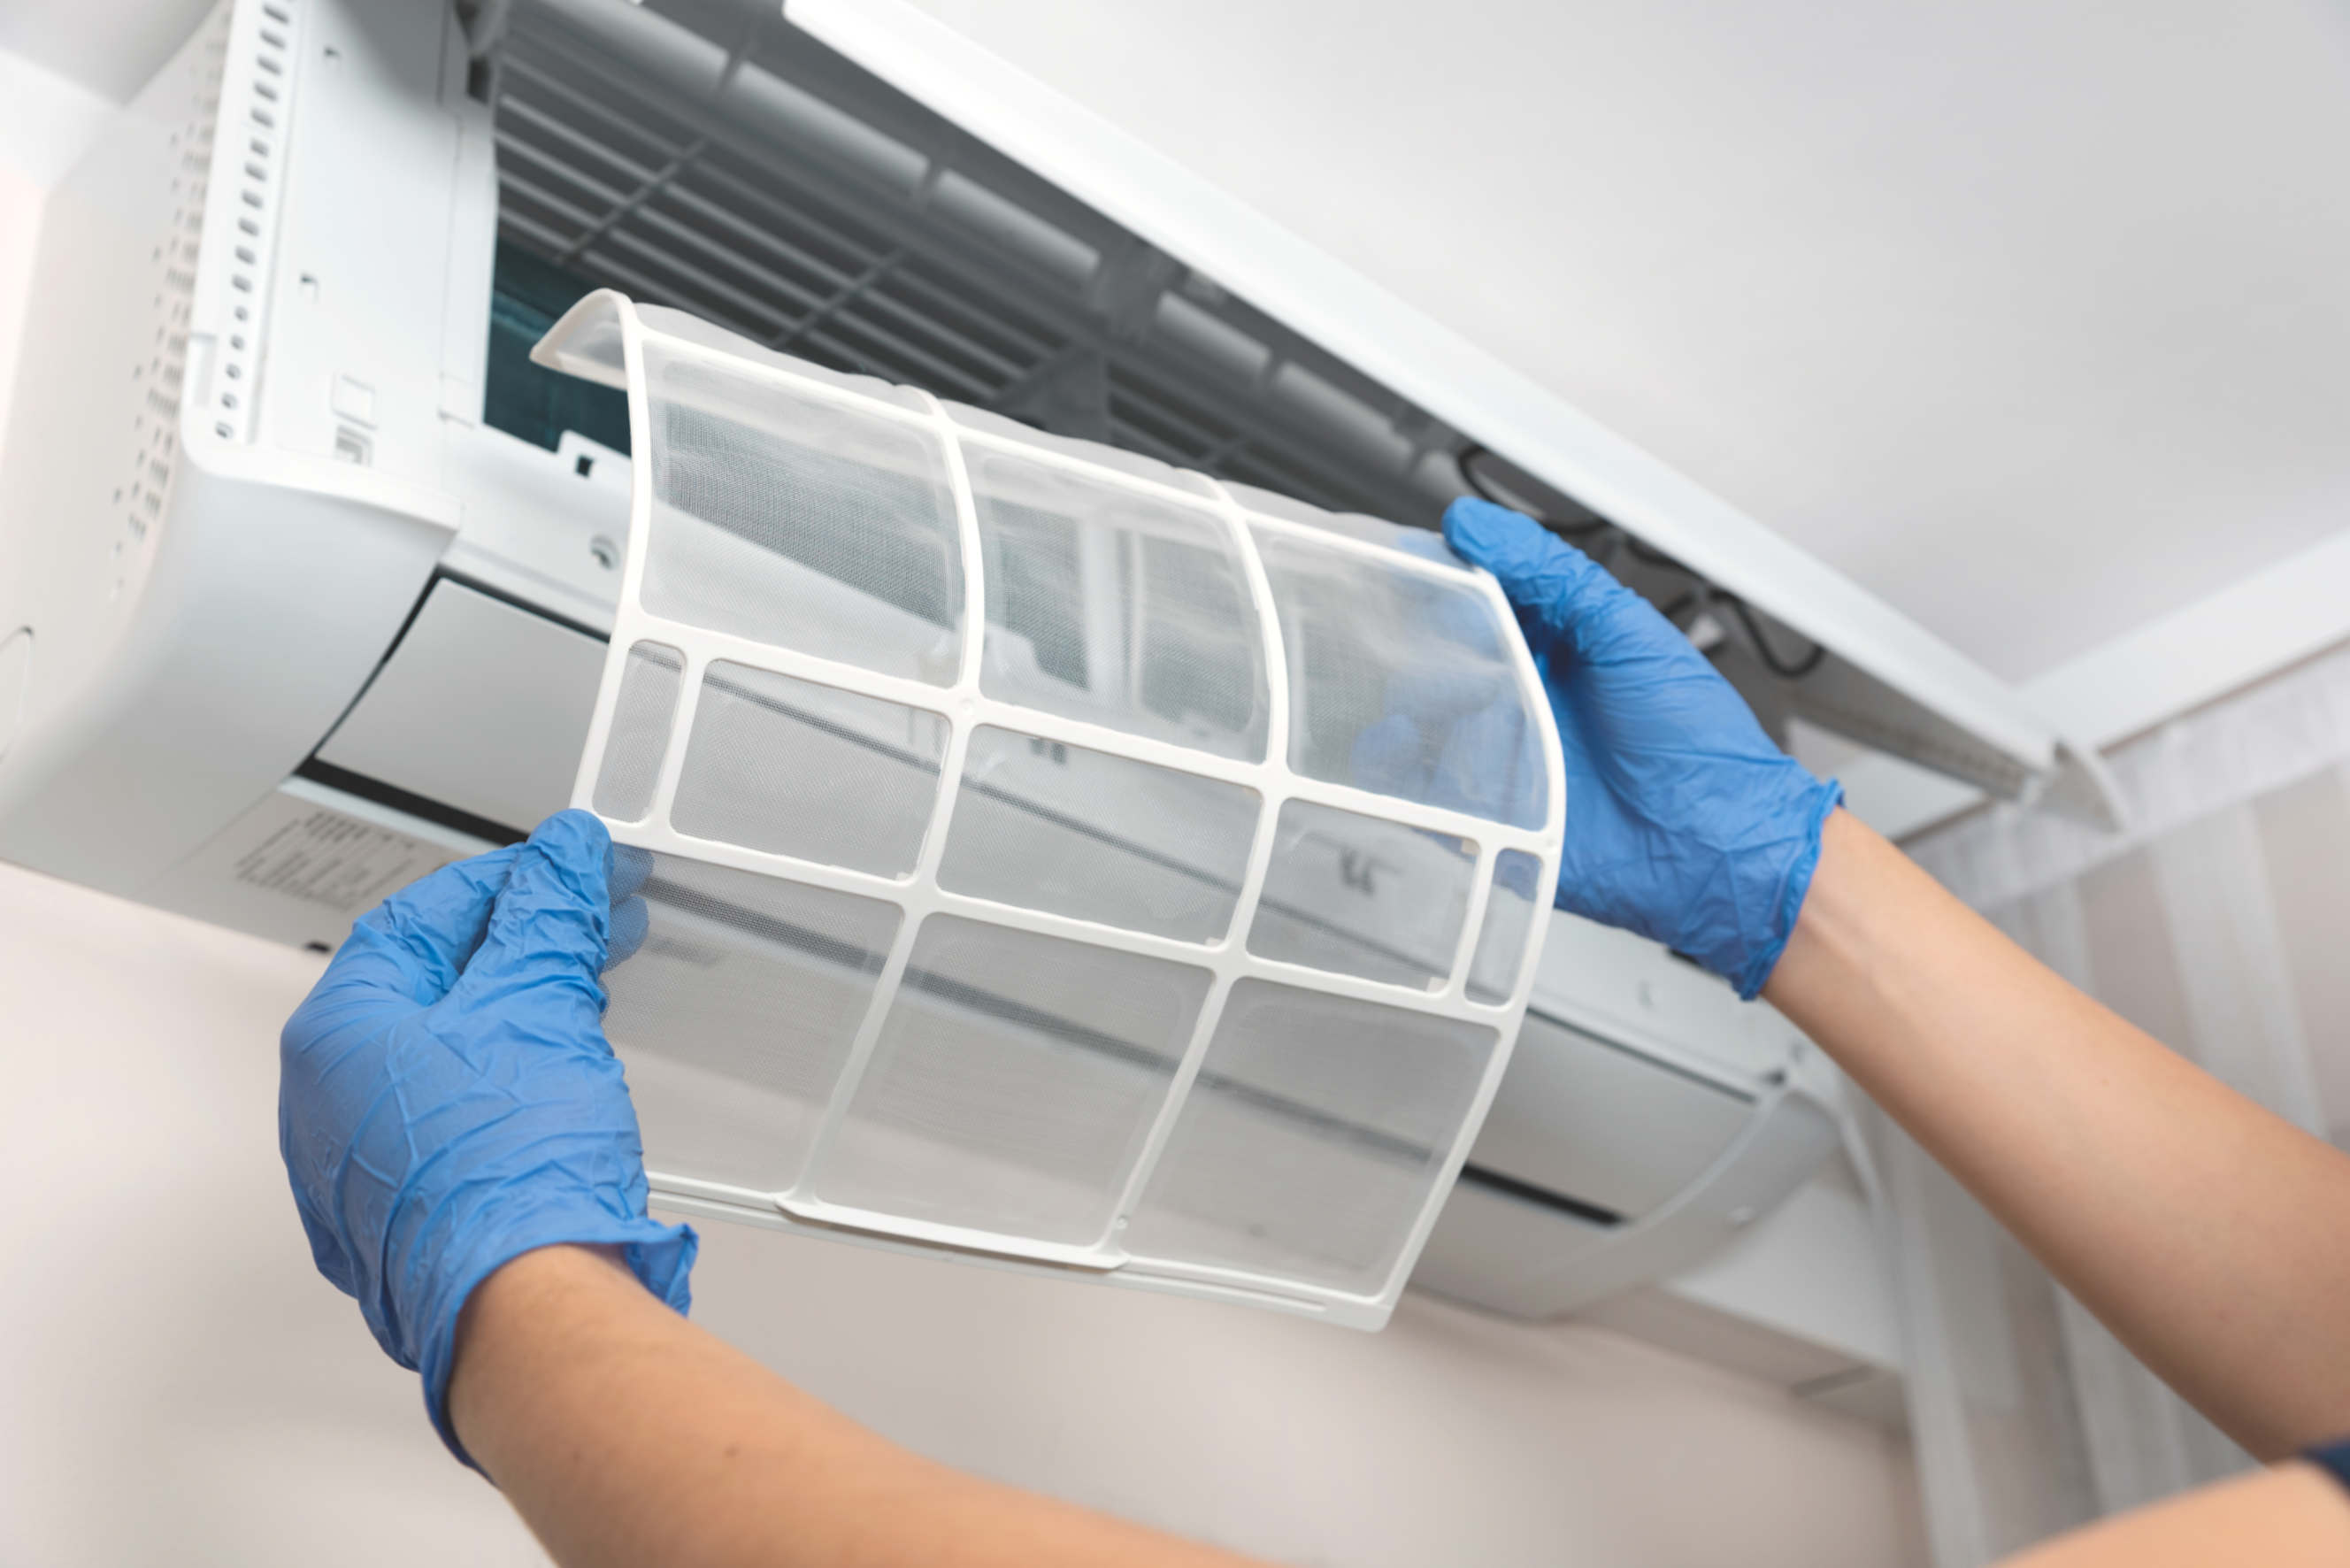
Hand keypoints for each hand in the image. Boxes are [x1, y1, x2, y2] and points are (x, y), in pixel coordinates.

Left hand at [279, 809, 694, 1464]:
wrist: (524, 1304)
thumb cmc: (504, 1168)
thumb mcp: (536, 1004)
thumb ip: (547, 917)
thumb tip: (562, 857)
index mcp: (336, 1034)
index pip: (418, 920)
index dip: (504, 882)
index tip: (562, 869)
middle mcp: (329, 1101)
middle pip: (431, 986)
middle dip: (519, 945)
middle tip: (588, 922)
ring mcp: (365, 1167)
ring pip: (446, 1055)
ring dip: (520, 1009)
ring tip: (588, 989)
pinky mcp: (414, 1214)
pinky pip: (457, 1119)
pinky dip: (510, 1078)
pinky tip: (560, 1073)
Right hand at [1442, 498, 1839, 996]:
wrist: (1716, 844)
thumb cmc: (1693, 740)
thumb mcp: (1625, 631)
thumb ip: (1551, 572)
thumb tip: (1474, 524)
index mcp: (1551, 644)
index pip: (1473, 596)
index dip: (1438, 576)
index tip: (1404, 559)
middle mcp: (1517, 696)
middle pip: (1434, 654)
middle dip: (1415, 639)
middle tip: (1420, 637)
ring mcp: (1497, 755)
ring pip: (1416, 717)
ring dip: (1405, 700)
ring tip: (1426, 698)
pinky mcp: (1484, 815)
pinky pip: (1420, 789)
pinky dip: (1397, 767)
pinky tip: (1405, 748)